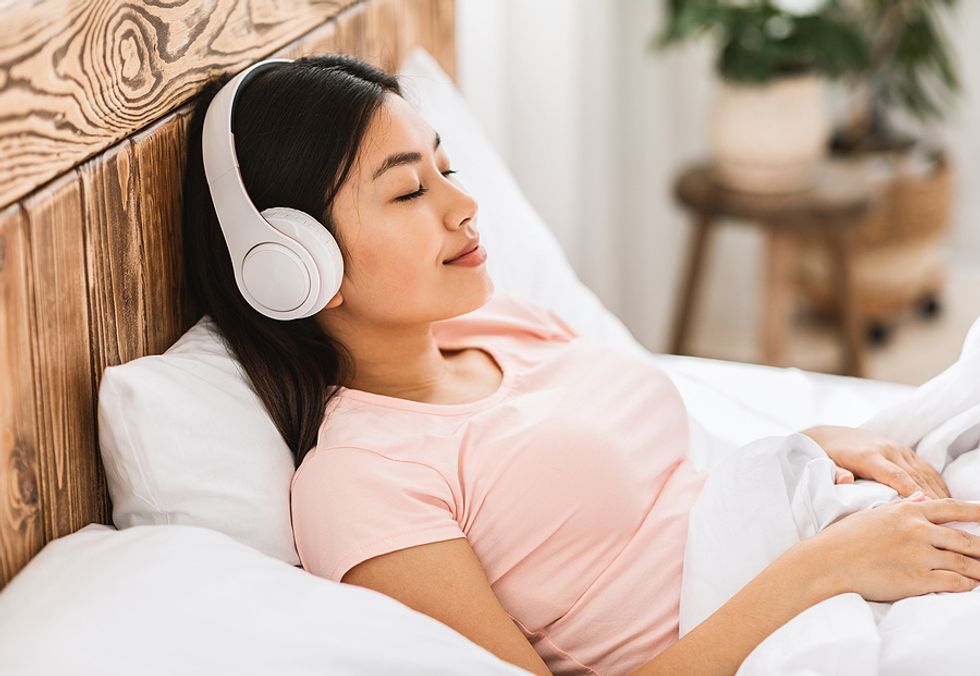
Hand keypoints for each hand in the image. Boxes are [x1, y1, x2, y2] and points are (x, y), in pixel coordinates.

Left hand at [801, 425, 950, 499]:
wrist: (829, 436)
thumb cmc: (827, 456)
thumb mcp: (825, 464)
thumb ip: (836, 473)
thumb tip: (845, 480)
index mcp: (869, 456)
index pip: (895, 475)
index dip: (912, 490)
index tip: (926, 506)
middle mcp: (887, 450)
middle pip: (915, 476)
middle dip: (931, 497)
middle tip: (944, 521)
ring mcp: (897, 448)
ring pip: (923, 472)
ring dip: (937, 491)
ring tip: (948, 514)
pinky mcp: (902, 450)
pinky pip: (925, 467)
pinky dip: (936, 482)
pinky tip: (944, 498)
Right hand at [802, 497, 979, 601]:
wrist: (828, 561)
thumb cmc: (845, 538)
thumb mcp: (874, 514)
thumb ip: (901, 506)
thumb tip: (920, 497)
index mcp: (907, 511)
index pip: (951, 508)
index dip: (976, 511)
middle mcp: (917, 530)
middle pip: (964, 537)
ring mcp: (918, 554)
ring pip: (965, 562)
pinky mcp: (917, 579)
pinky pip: (953, 582)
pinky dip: (967, 585)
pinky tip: (972, 586)